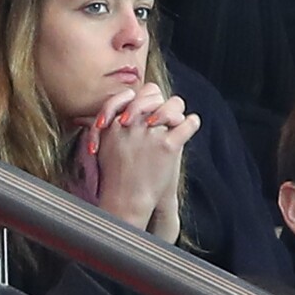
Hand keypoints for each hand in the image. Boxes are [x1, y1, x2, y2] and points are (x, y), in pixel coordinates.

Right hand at [82, 83, 199, 242]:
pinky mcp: (168, 146)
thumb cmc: (114, 174)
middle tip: (163, 115)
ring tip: (176, 121)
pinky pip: (188, 123)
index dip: (144, 98)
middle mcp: (132, 123)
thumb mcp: (103, 144)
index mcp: (116, 121)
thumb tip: (123, 108)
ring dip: (176, 111)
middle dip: (161, 102)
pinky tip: (191, 126)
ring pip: (173, 105)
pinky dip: (192, 123)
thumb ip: (111, 124)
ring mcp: (151, 133)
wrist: (126, 200)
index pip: (135, 93)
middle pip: (155, 95)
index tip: (148, 107)